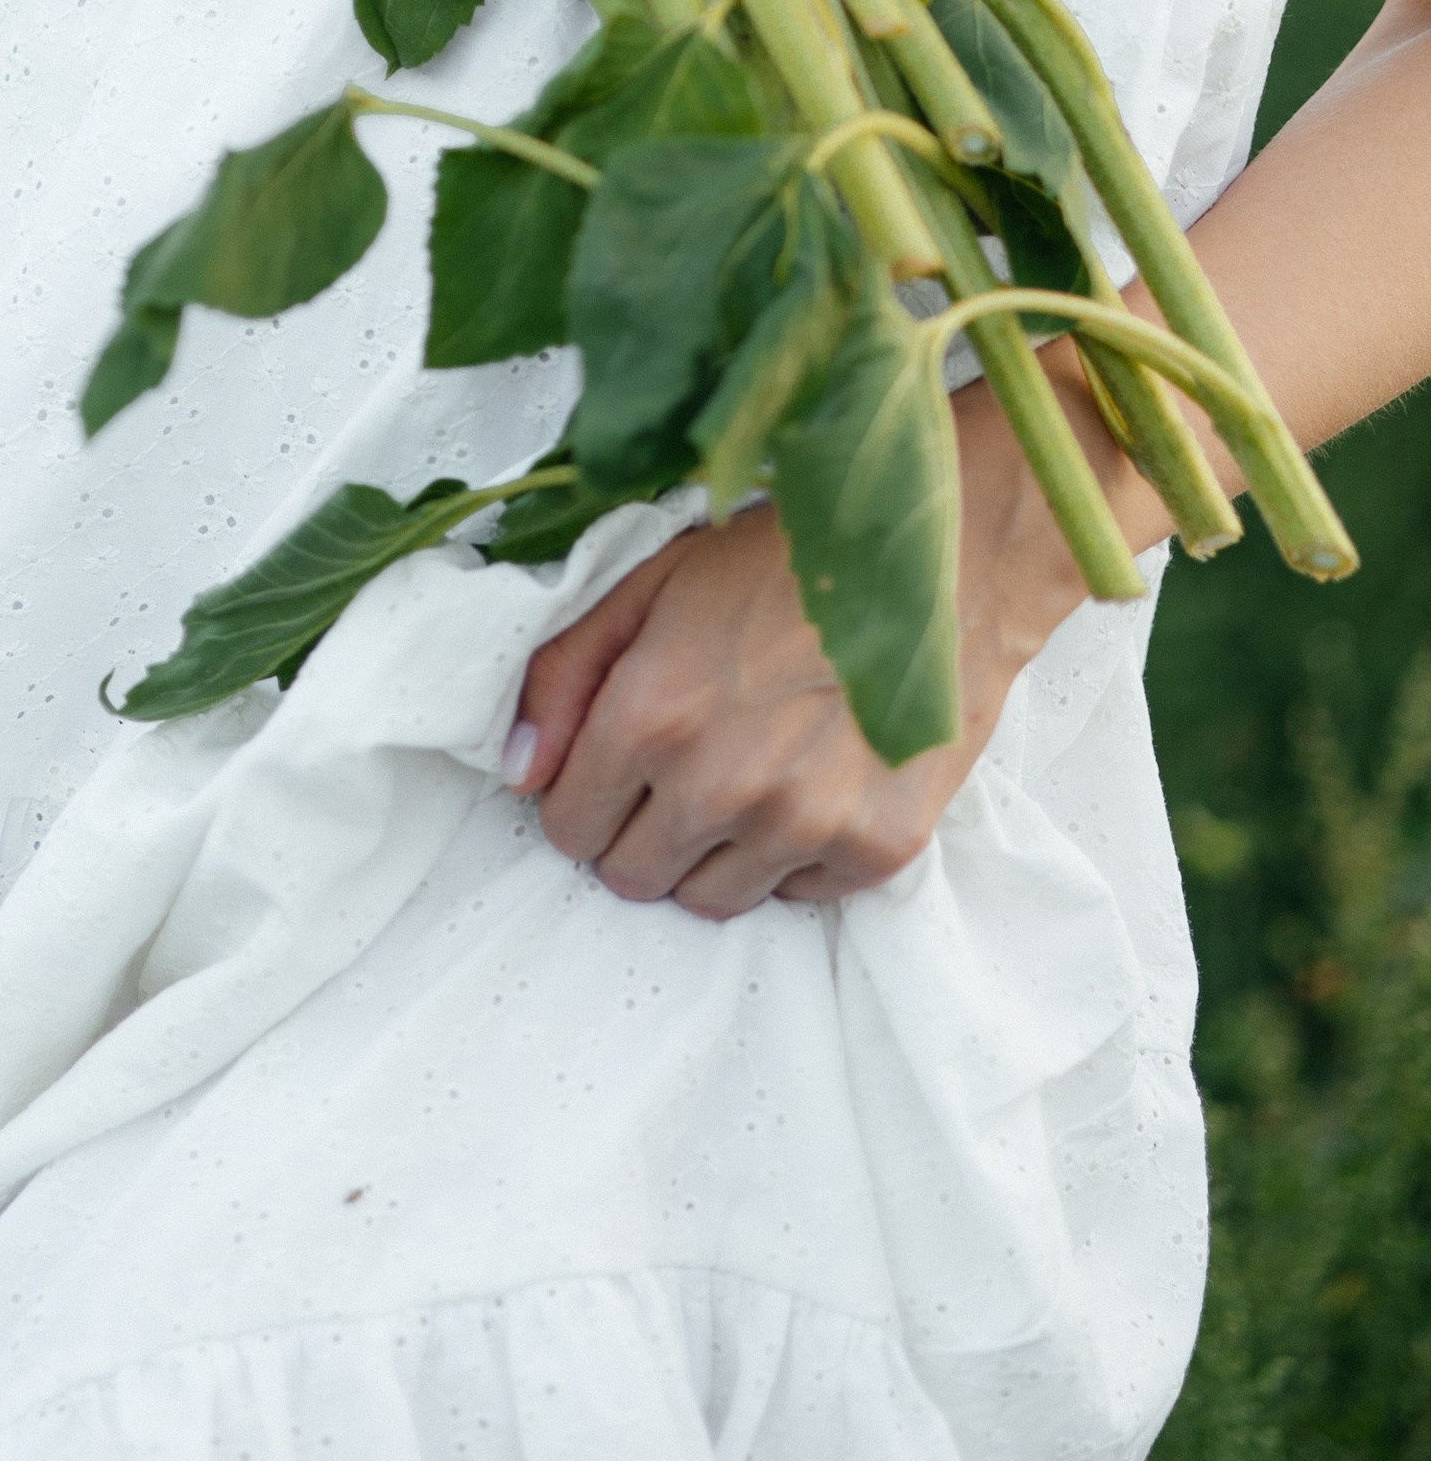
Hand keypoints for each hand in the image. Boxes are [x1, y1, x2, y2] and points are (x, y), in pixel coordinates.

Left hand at [502, 381, 1105, 916]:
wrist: (942, 559)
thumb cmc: (784, 560)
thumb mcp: (650, 585)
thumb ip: (565, 675)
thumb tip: (517, 773)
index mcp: (653, 711)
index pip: (567, 825)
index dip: (577, 797)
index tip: (605, 770)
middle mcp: (723, 782)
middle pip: (631, 877)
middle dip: (634, 832)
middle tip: (676, 770)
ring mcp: (805, 824)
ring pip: (709, 901)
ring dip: (708, 852)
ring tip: (743, 774)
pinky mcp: (877, 849)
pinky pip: (796, 897)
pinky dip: (790, 857)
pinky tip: (807, 782)